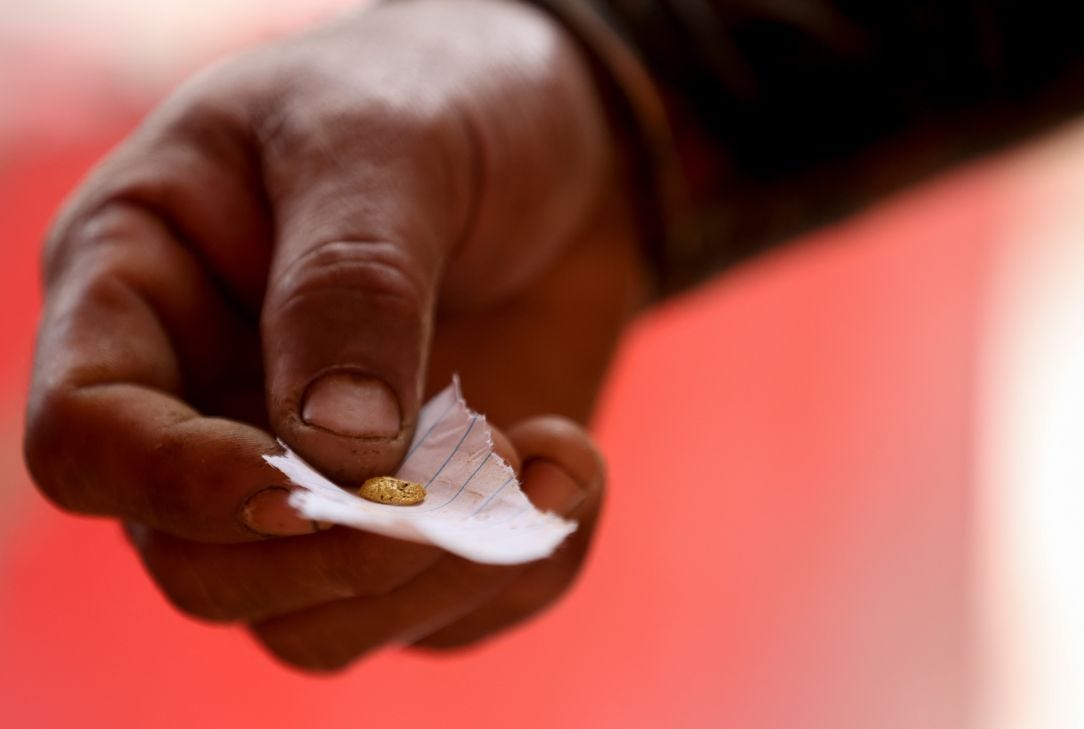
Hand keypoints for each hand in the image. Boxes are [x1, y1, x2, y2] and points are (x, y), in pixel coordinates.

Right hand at [23, 0, 642, 668]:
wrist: (563, 145)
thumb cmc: (442, 98)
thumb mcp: (385, 144)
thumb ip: (349, 284)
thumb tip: (338, 452)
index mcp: (142, 295)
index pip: (86, 442)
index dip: (174, 485)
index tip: (302, 477)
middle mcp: (208, 410)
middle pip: (199, 570)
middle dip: (340, 551)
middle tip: (475, 464)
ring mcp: (314, 478)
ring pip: (315, 623)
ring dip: (441, 575)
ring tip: (550, 459)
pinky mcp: (414, 517)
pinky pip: (439, 616)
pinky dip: (520, 567)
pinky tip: (573, 465)